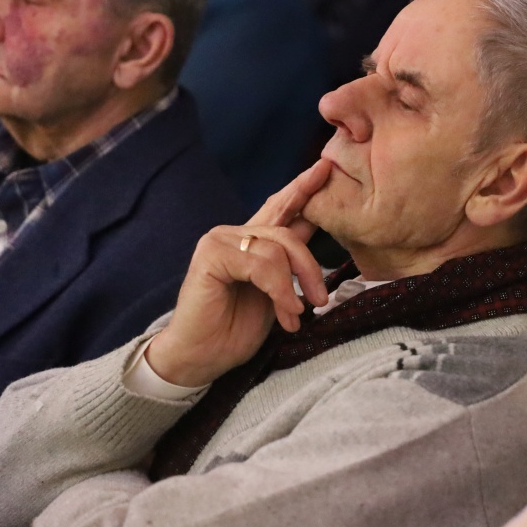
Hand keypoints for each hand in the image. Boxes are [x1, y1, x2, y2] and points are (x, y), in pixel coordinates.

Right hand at [146, 160, 332, 387]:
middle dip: (309, 266)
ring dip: (293, 287)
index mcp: (250, 241)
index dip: (302, 188)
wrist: (202, 358)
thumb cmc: (234, 330)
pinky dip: (279, 290)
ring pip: (277, 249)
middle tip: (320, 298)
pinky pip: (261, 264)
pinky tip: (284, 312)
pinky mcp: (211, 255)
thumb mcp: (276, 293)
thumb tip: (314, 229)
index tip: (324, 168)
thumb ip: (290, 263)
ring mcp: (219, 241)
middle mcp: (233, 234)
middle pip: (287, 232)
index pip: (280, 207)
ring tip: (294, 316)